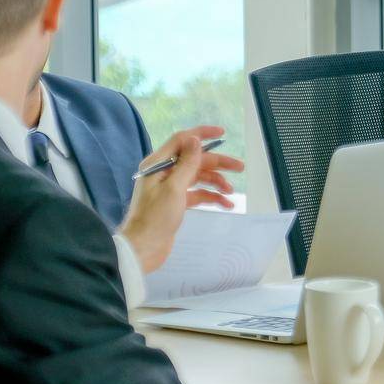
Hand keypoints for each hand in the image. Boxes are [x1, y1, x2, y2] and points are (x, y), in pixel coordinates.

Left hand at [118, 125, 224, 272]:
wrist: (143, 249)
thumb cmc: (155, 218)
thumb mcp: (174, 188)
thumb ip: (187, 163)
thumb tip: (195, 139)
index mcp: (158, 164)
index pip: (182, 140)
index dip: (202, 134)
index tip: (223, 134)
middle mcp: (164, 172)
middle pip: (195, 160)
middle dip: (218, 163)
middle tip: (240, 167)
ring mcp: (170, 187)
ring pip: (198, 177)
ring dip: (216, 182)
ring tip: (230, 191)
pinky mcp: (176, 202)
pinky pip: (198, 193)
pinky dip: (211, 196)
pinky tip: (225, 204)